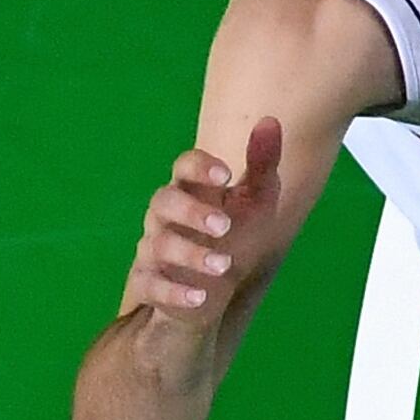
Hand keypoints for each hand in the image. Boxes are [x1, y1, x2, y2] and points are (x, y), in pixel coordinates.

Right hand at [127, 119, 283, 337]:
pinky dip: (174, 293)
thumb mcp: (257, 202)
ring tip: (224, 266)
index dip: (200, 167)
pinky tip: (200, 299)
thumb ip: (262, 164)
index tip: (226, 175)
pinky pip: (151, 286)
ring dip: (191, 255)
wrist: (216, 290)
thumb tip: (270, 120)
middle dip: (192, 212)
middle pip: (163, 202)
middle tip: (225, 226)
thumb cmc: (236, 237)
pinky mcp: (150, 283)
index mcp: (192, 191)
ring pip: (158, 245)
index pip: (184, 167)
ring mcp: (154, 250)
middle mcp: (167, 217)